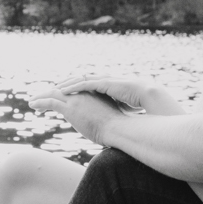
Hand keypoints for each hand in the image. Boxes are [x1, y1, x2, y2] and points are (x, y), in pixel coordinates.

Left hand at [29, 88, 132, 144]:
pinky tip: (33, 104)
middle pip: (62, 89)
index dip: (63, 91)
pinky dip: (40, 102)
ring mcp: (77, 99)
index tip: (55, 95)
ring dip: (41, 97)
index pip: (73, 88)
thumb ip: (102, 115)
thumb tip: (101, 122)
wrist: (118, 128)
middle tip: (40, 97)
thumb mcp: (110, 116)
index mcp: (93, 92)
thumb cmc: (118, 126)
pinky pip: (50, 102)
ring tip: (32, 101)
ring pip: (53, 93)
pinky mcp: (71, 107)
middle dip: (50, 92)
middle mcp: (84, 93)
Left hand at [48, 75, 184, 116]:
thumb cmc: (142, 104)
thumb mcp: (126, 109)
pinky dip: (71, 86)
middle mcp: (105, 81)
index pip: (90, 85)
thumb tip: (119, 123)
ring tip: (53, 88)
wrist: (150, 95)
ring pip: (79, 80)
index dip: (78, 87)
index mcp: (110, 86)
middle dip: (67, 82)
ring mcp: (104, 81)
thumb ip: (119, 112)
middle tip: (54, 87)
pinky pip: (83, 84)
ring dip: (65, 84)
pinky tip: (61, 90)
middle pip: (81, 79)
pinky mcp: (103, 84)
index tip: (68, 92)